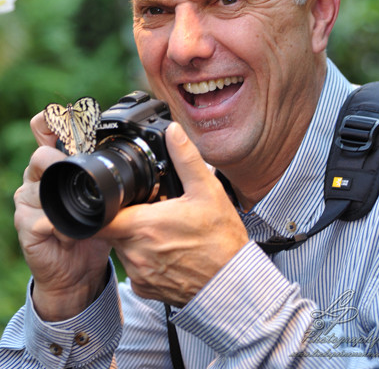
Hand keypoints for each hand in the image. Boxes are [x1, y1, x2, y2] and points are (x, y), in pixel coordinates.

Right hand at [14, 112, 110, 320]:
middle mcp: (37, 177)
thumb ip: (107, 174)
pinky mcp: (24, 225)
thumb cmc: (92, 228)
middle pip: (40, 154)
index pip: (45, 129)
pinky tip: (74, 234)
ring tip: (82, 212)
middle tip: (81, 174)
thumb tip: (127, 154)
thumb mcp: (105, 196)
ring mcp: (27, 201)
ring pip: (38, 186)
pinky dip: (63, 226)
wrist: (77, 270)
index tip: (73, 116)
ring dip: (65, 200)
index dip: (54, 119)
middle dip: (63, 161)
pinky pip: (41, 218)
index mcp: (57, 164)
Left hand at [100, 122, 248, 306]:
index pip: (102, 214)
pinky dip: (145, 258)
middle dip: (126, 216)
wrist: (232, 283)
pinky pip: (135, 268)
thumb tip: (172, 132)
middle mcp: (135, 252)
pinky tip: (168, 250)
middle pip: (112, 228)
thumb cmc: (221, 240)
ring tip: (163, 229)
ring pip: (123, 248)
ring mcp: (139, 273)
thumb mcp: (207, 190)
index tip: (120, 197)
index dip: (106, 204)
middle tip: (151, 208)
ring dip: (135, 237)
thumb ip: (185, 158)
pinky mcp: (146, 289)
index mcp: (144, 225)